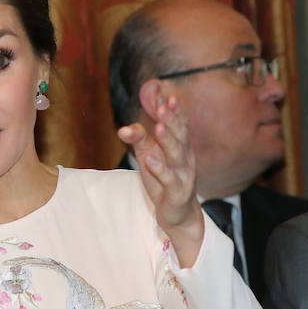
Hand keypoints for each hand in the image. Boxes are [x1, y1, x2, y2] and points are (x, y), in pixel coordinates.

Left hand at [118, 96, 203, 267]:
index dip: (172, 110)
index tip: (163, 94)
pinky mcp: (177, 192)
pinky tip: (150, 158)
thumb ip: (139, 140)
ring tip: (159, 127)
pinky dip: (160, 168)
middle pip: (180, 136)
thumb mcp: (149, 156)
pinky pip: (170, 179)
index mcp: (181, 147)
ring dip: (168, 141)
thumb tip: (122, 129)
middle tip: (162, 106)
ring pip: (177, 156)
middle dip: (171, 120)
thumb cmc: (165, 181)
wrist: (178, 214)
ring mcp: (184, 175)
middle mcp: (185, 158)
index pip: (178, 125)